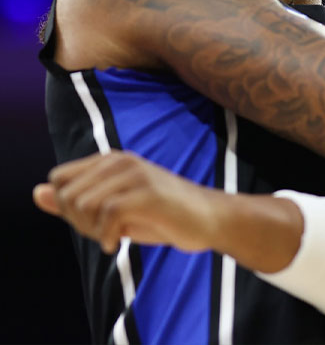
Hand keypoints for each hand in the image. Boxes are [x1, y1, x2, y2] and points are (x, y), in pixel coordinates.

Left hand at [33, 151, 222, 253]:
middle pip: (67, 194)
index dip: (67, 206)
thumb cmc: (161, 216)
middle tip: (104, 232)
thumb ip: (75, 202)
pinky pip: (107, 214)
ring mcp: (136, 174)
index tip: (93, 221)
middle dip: (78, 221)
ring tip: (113, 236)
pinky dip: (106, 236)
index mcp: (111, 160)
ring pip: (83, 203)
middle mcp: (121, 161)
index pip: (60, 179)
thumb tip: (36, 193)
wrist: (210, 220)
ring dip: (92, 230)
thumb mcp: (112, 210)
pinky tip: (118, 242)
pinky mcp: (148, 193)